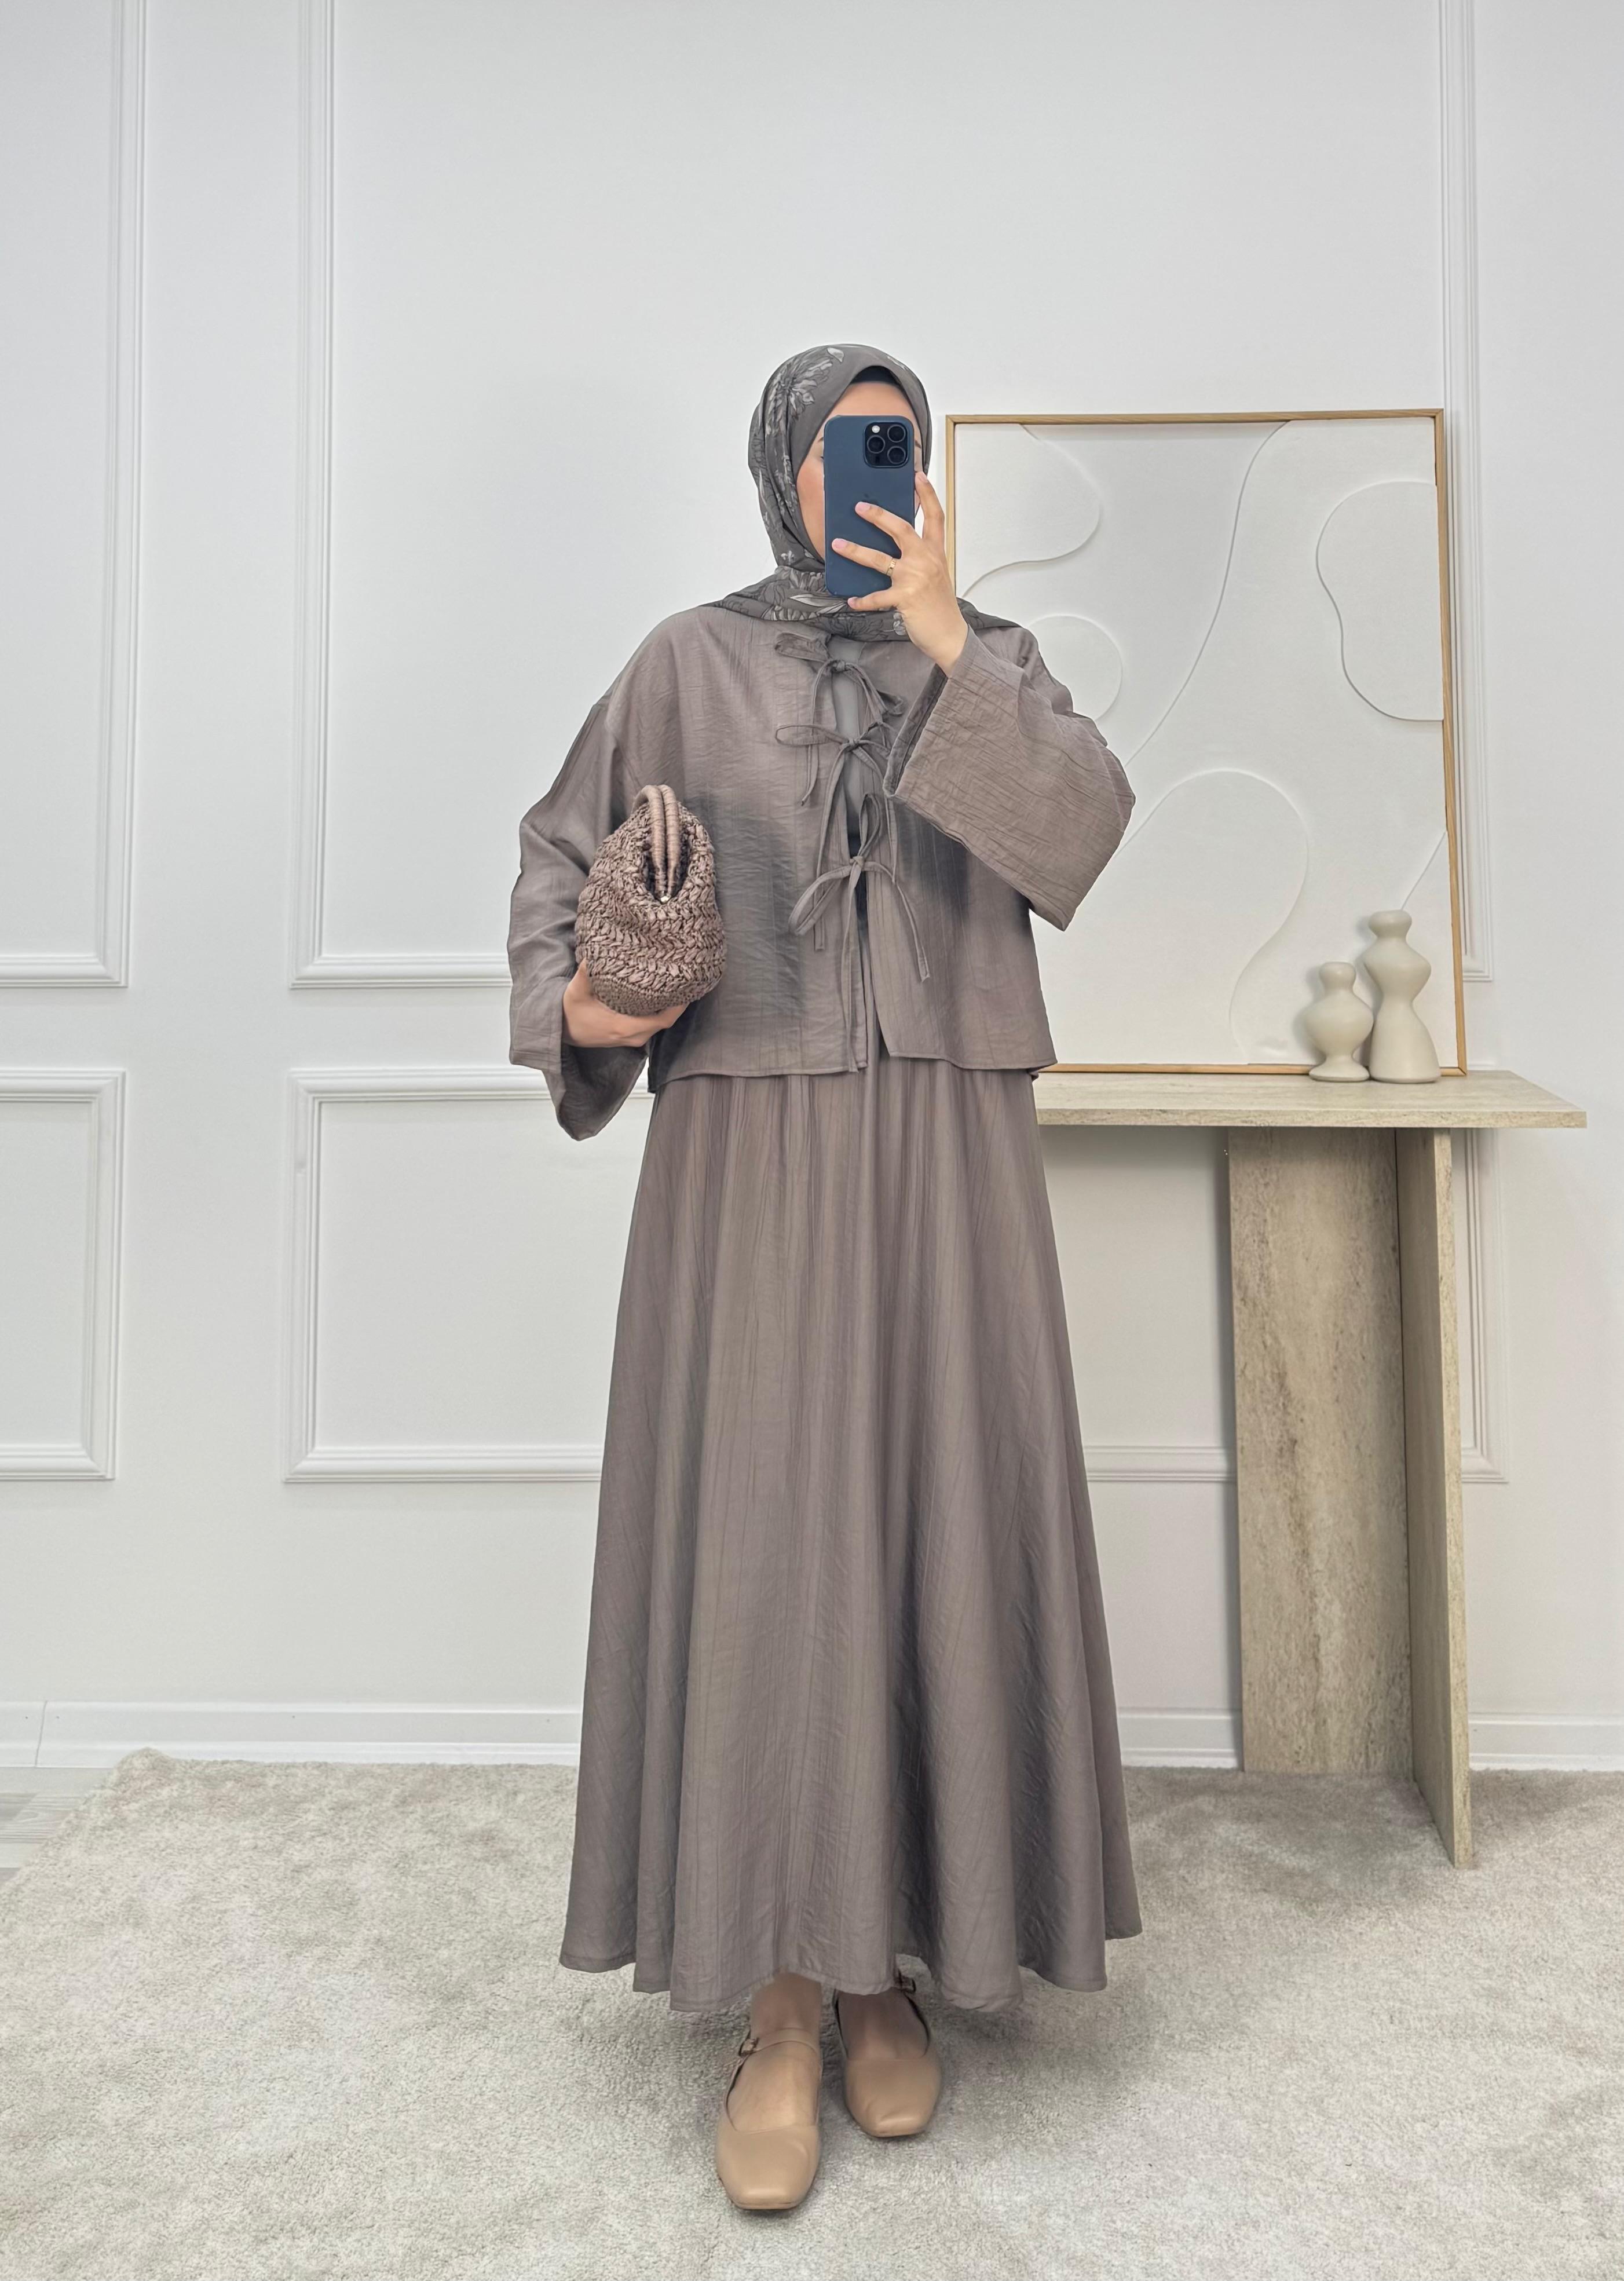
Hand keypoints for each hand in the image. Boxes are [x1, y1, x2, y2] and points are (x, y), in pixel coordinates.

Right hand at [562, 959, 687, 1049]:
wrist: (562, 1030)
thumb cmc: (570, 1013)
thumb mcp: (576, 992)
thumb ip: (586, 974)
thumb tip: (594, 955)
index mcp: (626, 1027)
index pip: (664, 1020)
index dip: (679, 1006)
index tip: (688, 987)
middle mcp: (633, 1036)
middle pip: (666, 1021)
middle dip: (677, 1002)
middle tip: (685, 980)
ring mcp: (632, 1037)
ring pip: (659, 1022)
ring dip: (669, 1006)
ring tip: (676, 985)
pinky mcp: (629, 1034)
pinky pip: (651, 1023)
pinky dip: (659, 1011)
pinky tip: (660, 995)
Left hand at [830, 472, 967, 671]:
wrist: (949, 634)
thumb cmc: (939, 606)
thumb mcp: (935, 574)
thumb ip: (919, 558)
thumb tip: (892, 548)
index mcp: (936, 552)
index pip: (935, 517)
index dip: (927, 494)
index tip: (918, 476)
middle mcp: (926, 561)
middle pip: (901, 528)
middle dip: (878, 515)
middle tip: (859, 506)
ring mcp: (915, 579)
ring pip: (880, 559)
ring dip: (856, 551)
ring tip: (838, 545)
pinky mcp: (904, 598)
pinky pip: (877, 596)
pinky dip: (863, 600)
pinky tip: (851, 600)